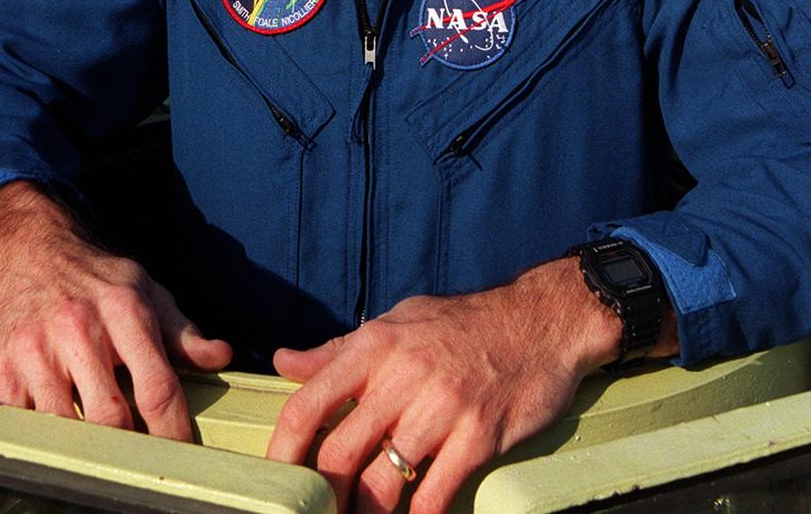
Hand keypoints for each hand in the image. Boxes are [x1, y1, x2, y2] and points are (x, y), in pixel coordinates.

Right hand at [0, 182, 231, 438]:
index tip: (180, 452)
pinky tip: (55, 420)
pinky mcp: (1, 367)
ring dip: (82, 441)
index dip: (172, 429)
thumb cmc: (95, 278)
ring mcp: (35, 348)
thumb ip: (182, 332)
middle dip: (127, 444)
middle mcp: (78, 328)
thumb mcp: (146, 291)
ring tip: (96, 440)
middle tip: (137, 455)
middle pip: (110, 417)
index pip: (156, 387)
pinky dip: (43, 430)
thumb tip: (220, 356)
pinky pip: (24, 421)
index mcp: (123, 310)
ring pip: (65, 426)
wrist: (29, 250)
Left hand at [267, 259, 625, 513]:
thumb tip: (284, 363)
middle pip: (338, 455)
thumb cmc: (462, 323)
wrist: (540, 319)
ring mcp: (442, 407)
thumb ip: (340, 350)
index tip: (276, 484)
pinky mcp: (479, 435)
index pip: (307, 405)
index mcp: (374, 346)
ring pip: (382, 483)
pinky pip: (435, 493)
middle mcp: (402, 375)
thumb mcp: (397, 322)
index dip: (282, 454)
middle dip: (322, 498)